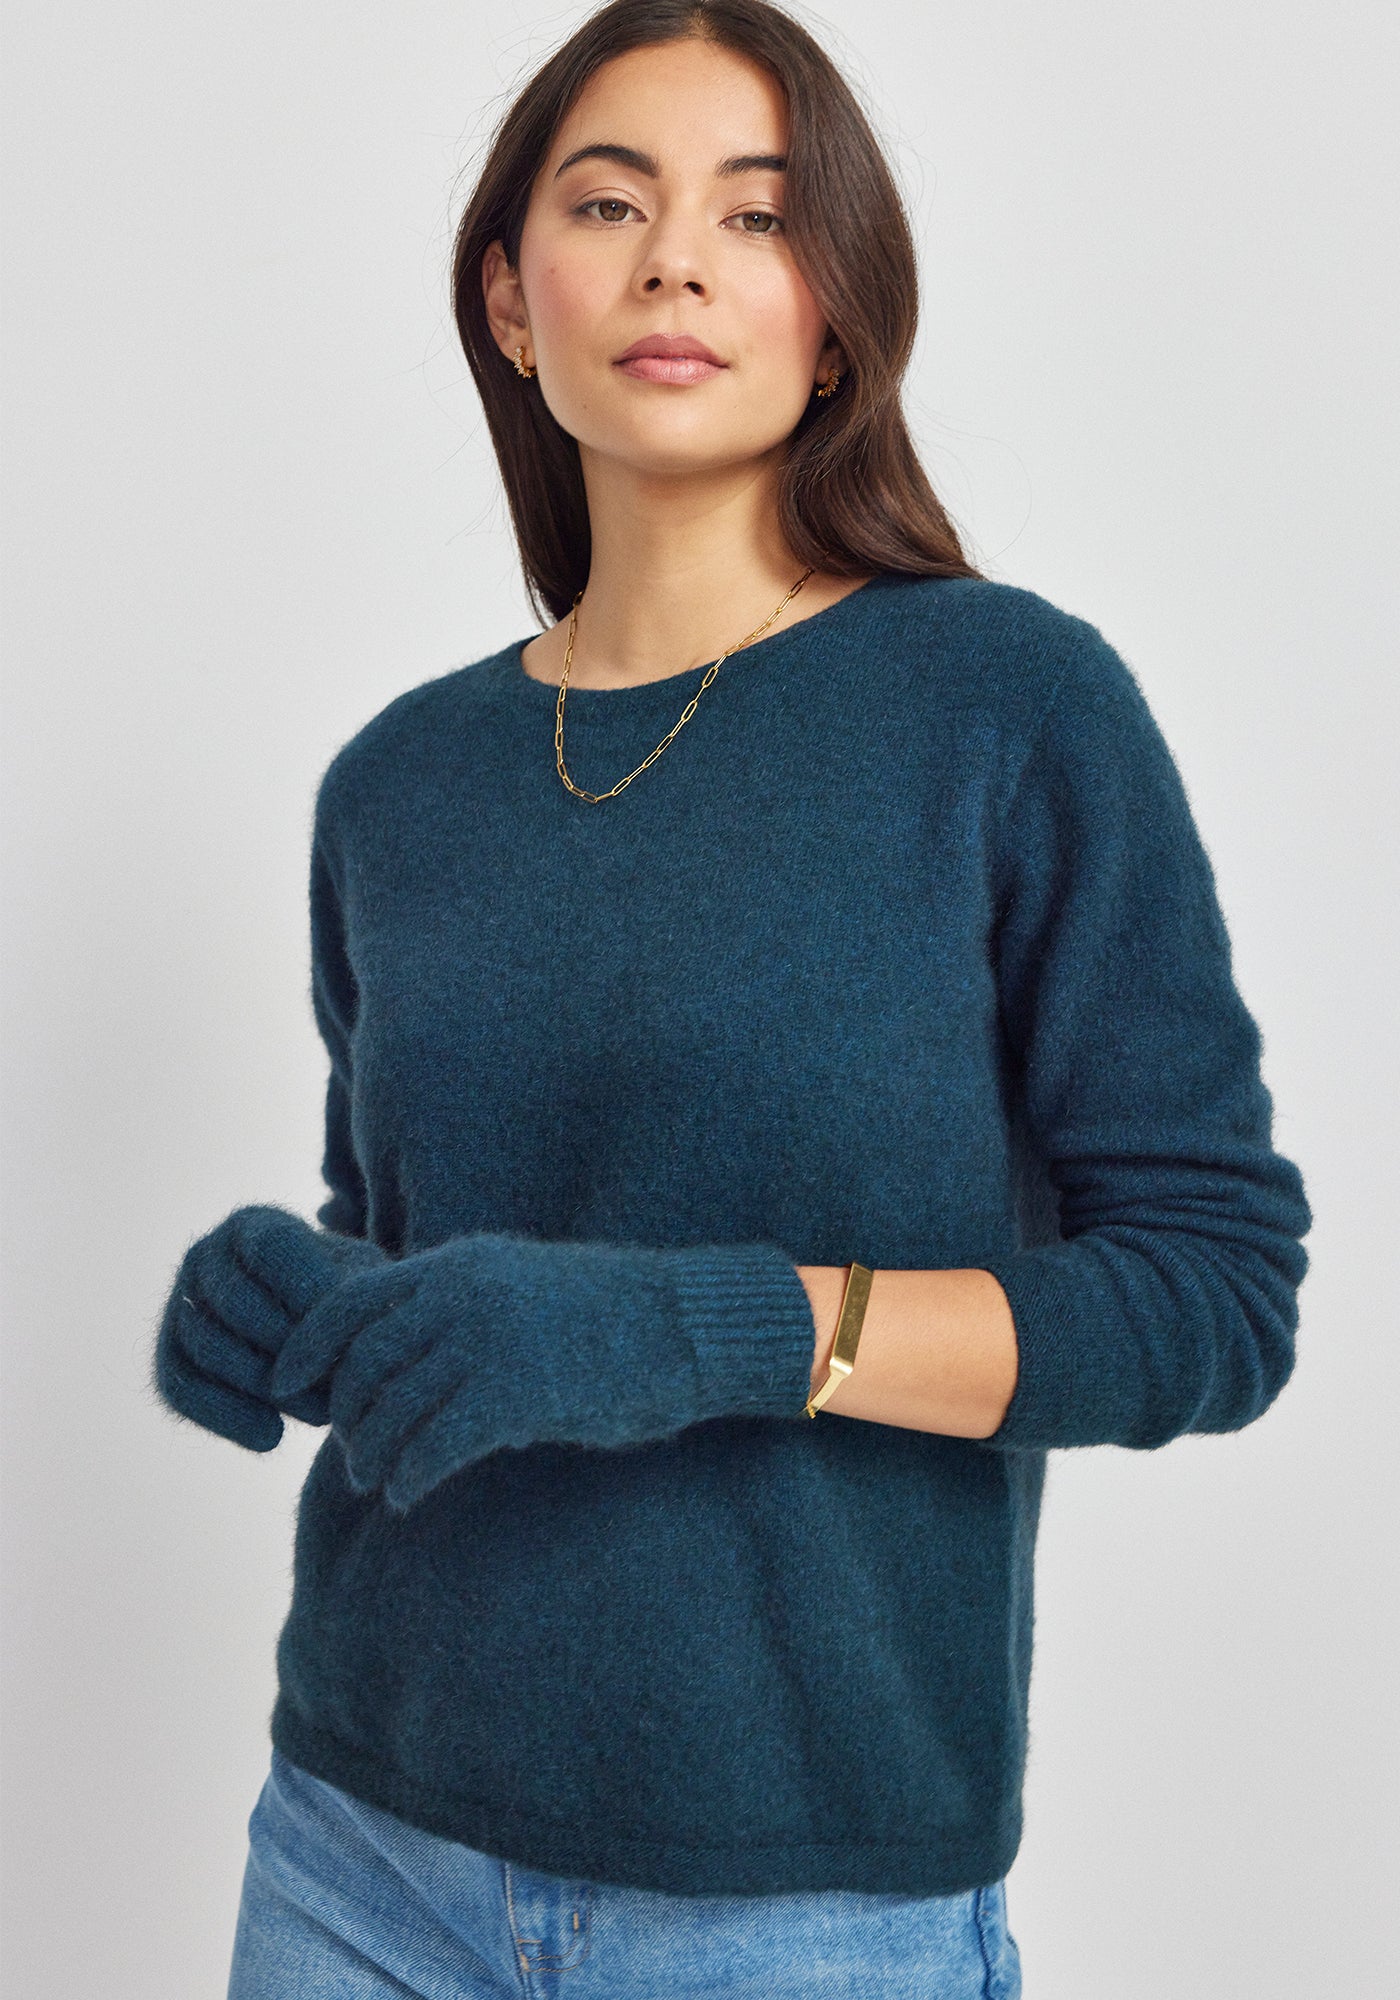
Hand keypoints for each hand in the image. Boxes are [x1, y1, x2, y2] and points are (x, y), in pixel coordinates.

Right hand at [153, 1204, 384, 1449]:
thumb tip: (331, 1334)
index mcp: (255, 1224)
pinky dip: (225, 1416)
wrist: (318, 1333)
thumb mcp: (361, 1283)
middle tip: (339, 1387)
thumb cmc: (348, 1299)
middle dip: (291, 1352)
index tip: (345, 1334)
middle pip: (237, 1304)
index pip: (272, 1248)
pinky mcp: (169, 1355)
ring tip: (320, 1414)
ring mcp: (180, 1303)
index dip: (307, 1291)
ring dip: (265, 1388)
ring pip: (208, 1347)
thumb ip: (351, 1296)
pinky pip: (180, 1388)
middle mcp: (206, 1255)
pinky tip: (272, 1438)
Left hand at [269, 1231, 692, 1513]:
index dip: (304, 1348)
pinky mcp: (515, 1390)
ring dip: (373, 1455)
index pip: (346, 1301)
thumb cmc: (608, 1316)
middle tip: (354, 1455)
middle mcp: (460, 1293)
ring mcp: (486, 1339)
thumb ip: (457, 1312)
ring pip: (390, 1408)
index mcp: (457, 1262)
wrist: (685, 1323)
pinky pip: (433, 1444)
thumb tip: (403, 1364)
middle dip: (347, 1416)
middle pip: (361, 1363)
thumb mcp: (518, 1289)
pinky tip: (411, 1494)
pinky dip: (411, 1475)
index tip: (284, 1386)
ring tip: (379, 1481)